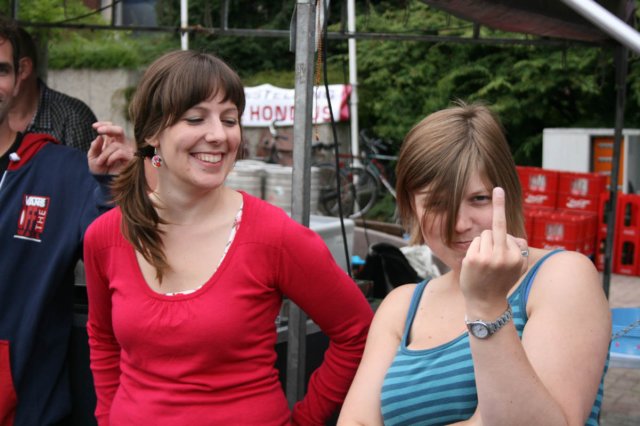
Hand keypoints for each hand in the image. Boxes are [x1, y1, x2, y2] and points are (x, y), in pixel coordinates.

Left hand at [87, 121, 134, 174]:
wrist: (106, 183)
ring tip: (100, 163)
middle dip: (109, 129)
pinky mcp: (130, 158)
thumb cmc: (100, 170)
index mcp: (111, 142)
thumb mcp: (92, 157)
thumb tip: (100, 137)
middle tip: (98, 131)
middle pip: (119, 130)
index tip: (94, 127)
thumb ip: (94, 147)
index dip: (104, 125)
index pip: (111, 128)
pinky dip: (111, 157)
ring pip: (115, 145)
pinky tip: (109, 163)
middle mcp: (120, 144)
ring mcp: (126, 150)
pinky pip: (120, 152)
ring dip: (104, 154)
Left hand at [460, 187, 527, 312]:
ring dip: (482, 245)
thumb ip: (519, 249)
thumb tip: (515, 236)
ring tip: (484, 263)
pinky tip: (476, 266)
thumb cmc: (501, 281)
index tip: (497, 188)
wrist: (486, 303)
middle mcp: (503, 256)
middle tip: (490, 258)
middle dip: (491, 238)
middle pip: (494, 229)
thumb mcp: (518, 267)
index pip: (505, 229)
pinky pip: (474, 243)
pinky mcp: (473, 260)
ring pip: (482, 235)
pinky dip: (473, 250)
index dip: (500, 214)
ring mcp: (487, 258)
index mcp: (516, 256)